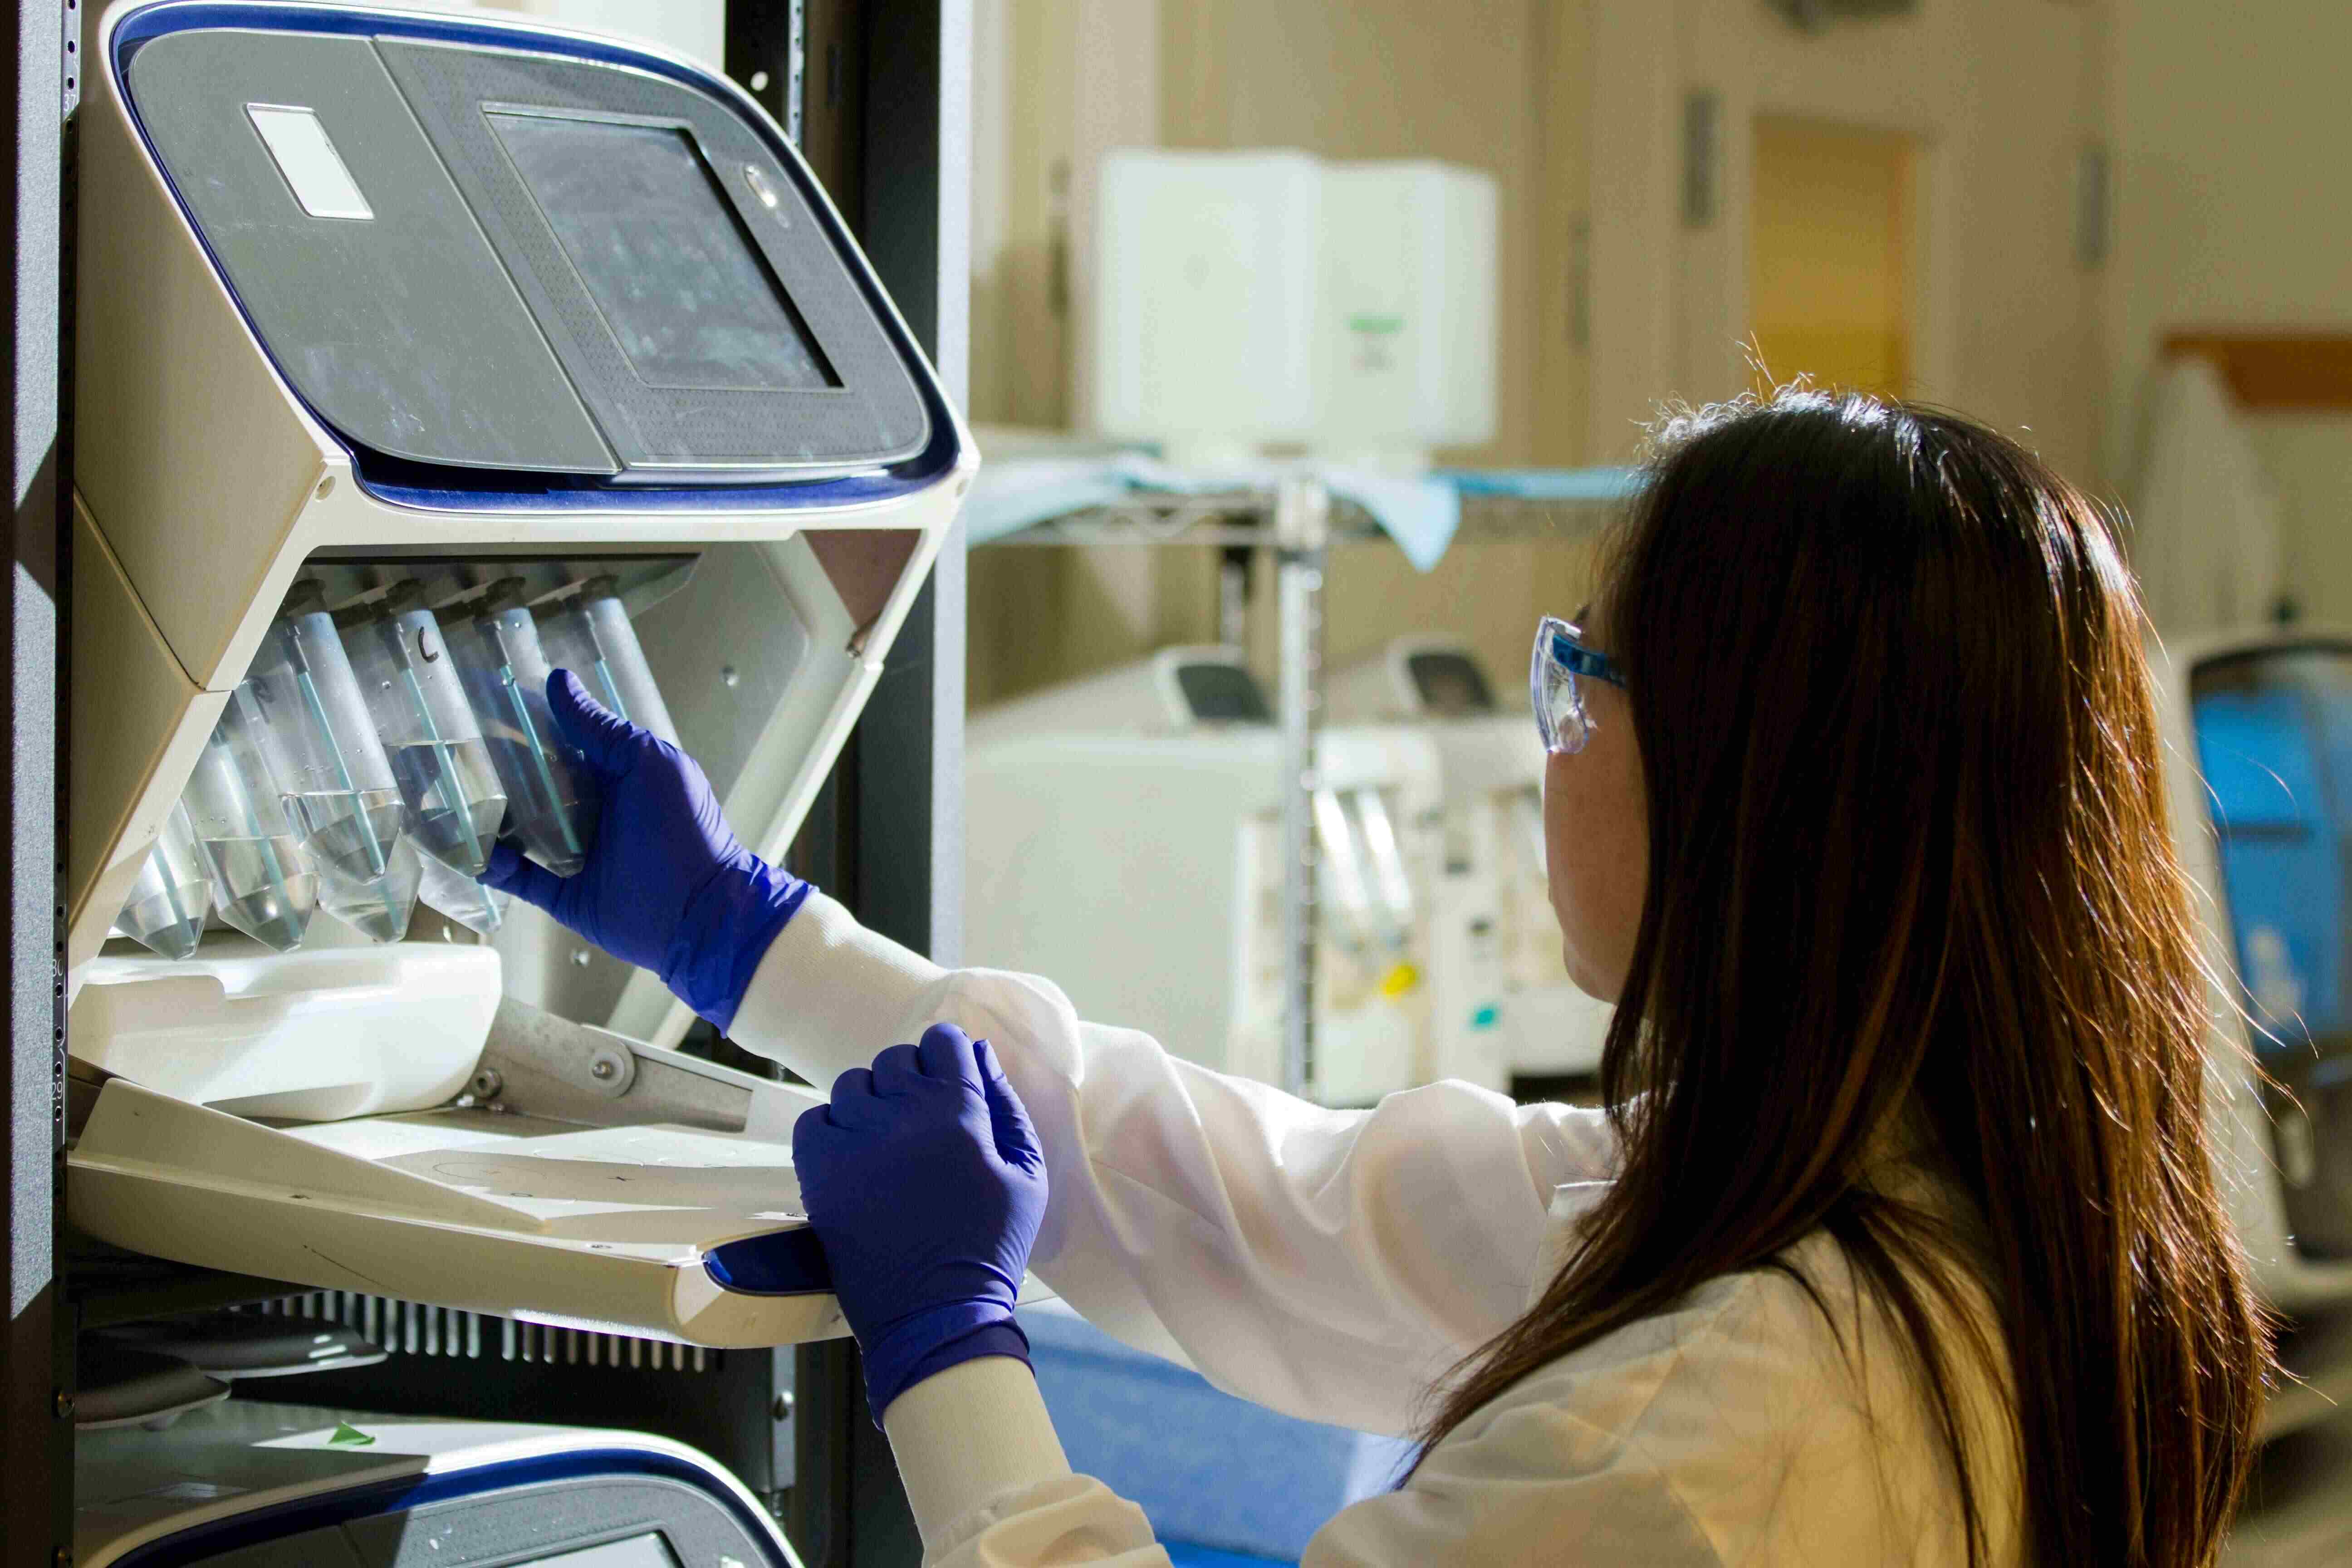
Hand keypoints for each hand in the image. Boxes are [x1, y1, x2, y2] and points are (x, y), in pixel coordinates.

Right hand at [481, 669, 808, 1032]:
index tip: (485, 703)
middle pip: (535, 785)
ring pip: (521, 829)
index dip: (528, 725)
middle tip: (448, 749)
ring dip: (488, 816)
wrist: (700, 913)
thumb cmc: (685, 829)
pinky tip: (469, 847)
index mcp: (616, 776)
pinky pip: (519, 878)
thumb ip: (602, 729)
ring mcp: (578, 854)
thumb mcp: (647, 763)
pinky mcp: (566, 894)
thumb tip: (560, 682)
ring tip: (447, 795)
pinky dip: (493, 864)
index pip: (563, 743)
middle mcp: (594, 812)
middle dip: (496, 770)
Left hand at [793, 1023, 1047, 1418]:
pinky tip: (854, 1159)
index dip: (947, 1057)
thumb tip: (980, 1054)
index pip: (942, 1040)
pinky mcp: (819, 1172)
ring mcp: (855, 1142)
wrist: (936, 1315)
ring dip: (871, 1104)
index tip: (948, 1080)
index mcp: (958, 1112)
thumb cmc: (989, 1246)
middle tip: (921, 1124)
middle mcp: (902, 1116)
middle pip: (896, 1059)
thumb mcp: (1026, 1174)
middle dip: (911, 1081)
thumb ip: (1006, 1106)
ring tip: (886, 1143)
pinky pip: (814, 1120)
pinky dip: (831, 1130)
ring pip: (853, 1084)